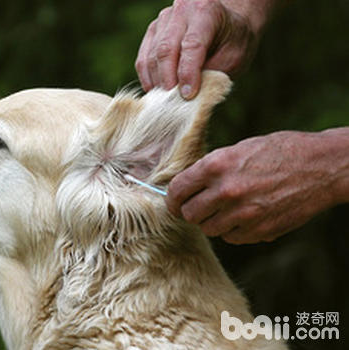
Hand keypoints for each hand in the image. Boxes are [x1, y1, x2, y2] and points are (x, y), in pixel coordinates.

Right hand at [135, 0, 269, 98]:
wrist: (227, 24)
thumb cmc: (233, 42)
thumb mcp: (234, 57)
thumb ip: (212, 73)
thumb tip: (187, 96)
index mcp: (206, 10)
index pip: (192, 45)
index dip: (188, 73)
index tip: (188, 95)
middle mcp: (181, 10)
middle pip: (166, 49)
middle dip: (167, 80)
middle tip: (171, 102)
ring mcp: (163, 20)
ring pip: (151, 56)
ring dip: (156, 82)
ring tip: (165, 101)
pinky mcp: (152, 32)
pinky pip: (143, 59)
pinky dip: (148, 79)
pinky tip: (156, 92)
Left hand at [165, 131, 347, 243]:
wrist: (321, 167)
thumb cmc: (280, 151)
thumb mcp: (239, 149)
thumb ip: (211, 168)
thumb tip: (188, 186)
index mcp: (216, 165)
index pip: (177, 190)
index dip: (172, 199)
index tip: (175, 202)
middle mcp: (226, 191)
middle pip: (189, 214)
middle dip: (190, 211)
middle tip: (198, 207)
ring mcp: (243, 213)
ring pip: (209, 229)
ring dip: (212, 221)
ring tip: (226, 209)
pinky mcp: (259, 231)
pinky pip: (231, 238)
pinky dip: (233, 231)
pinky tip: (244, 216)